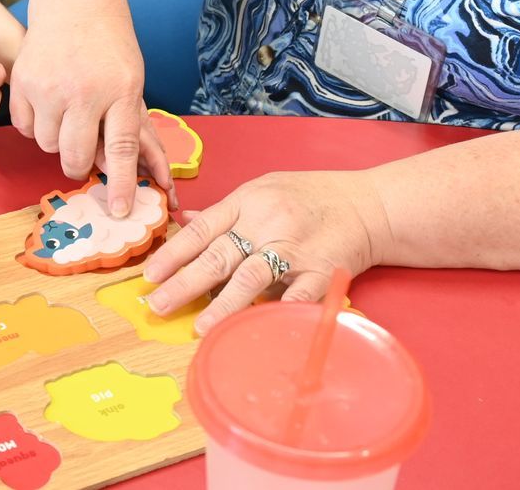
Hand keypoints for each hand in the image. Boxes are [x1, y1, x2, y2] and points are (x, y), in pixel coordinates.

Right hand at [9, 12, 175, 216]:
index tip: (119, 210)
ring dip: (56, 139)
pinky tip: (46, 102)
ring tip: (66, 112)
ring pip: (47, 145)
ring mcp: (48, 86)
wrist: (75, 1)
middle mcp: (84, 90)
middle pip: (75, 156)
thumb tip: (142, 173)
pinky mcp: (22, 82)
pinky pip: (24, 127)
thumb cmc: (110, 44)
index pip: (122, 149)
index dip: (120, 184)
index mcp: (120, 90)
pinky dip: (34, 123)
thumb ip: (131, 125)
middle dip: (79, 166)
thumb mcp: (132, 80)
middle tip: (82, 156)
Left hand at [142, 171, 392, 332]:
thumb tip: (184, 220)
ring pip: (252, 278)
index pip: (202, 229)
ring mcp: (295, 250)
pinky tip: (256, 331)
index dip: (173, 253)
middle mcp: (268, 224)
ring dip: (223, 305)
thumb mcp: (263, 189)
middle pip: (219, 255)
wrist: (369, 205)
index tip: (149, 275)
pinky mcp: (321, 273)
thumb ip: (226, 210)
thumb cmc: (312, 197)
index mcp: (249, 201)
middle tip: (157, 304)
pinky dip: (276, 314)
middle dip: (184, 283)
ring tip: (199, 328)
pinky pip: (295, 298)